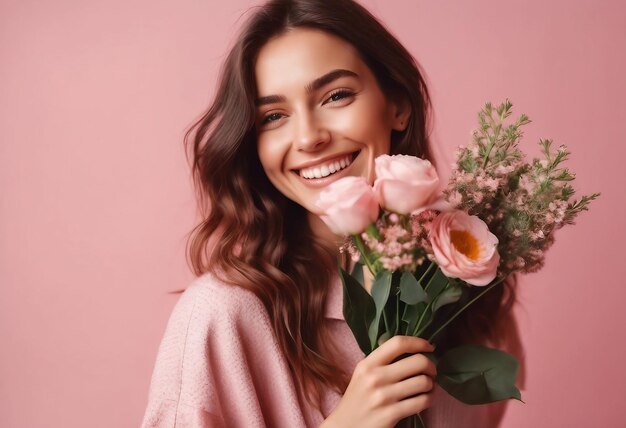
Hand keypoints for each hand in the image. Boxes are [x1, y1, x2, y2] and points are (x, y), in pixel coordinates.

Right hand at [321, 336, 435, 427]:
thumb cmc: (358, 398)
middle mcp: (375, 377)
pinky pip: (422, 402)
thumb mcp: (362, 373)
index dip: (418, 342)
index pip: (398, 343)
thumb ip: (381, 361)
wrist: (346, 426)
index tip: (429, 347)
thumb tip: (412, 349)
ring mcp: (384, 397)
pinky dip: (429, 399)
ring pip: (424, 382)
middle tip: (431, 371)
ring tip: (427, 386)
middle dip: (431, 366)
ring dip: (431, 384)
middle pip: (418, 361)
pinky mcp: (391, 414)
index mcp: (368, 364)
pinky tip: (425, 399)